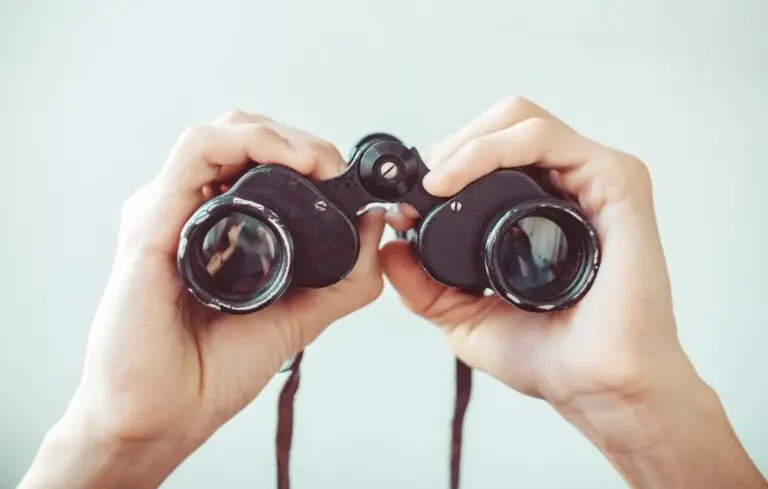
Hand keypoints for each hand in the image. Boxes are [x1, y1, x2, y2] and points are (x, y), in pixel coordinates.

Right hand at [20, 110, 385, 487]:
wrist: (165, 416)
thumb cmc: (213, 370)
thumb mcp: (299, 316)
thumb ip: (344, 276)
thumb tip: (376, 225)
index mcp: (217, 225)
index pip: (257, 159)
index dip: (305, 154)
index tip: (346, 179)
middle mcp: (188, 209)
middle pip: (241, 135)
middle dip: (298, 141)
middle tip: (335, 169)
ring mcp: (166, 211)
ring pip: (221, 132)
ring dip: (279, 136)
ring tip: (319, 164)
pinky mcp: (150, 222)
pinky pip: (195, 153)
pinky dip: (246, 143)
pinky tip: (288, 163)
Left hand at [381, 97, 766, 487]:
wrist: (595, 388)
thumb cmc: (551, 356)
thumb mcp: (465, 317)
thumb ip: (424, 284)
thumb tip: (390, 247)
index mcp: (542, 209)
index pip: (492, 154)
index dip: (447, 162)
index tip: (407, 197)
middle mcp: (569, 187)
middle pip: (504, 124)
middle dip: (453, 144)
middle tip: (422, 182)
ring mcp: (593, 180)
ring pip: (519, 120)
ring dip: (464, 142)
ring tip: (433, 181)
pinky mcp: (617, 180)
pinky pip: (543, 138)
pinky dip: (490, 150)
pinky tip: (454, 179)